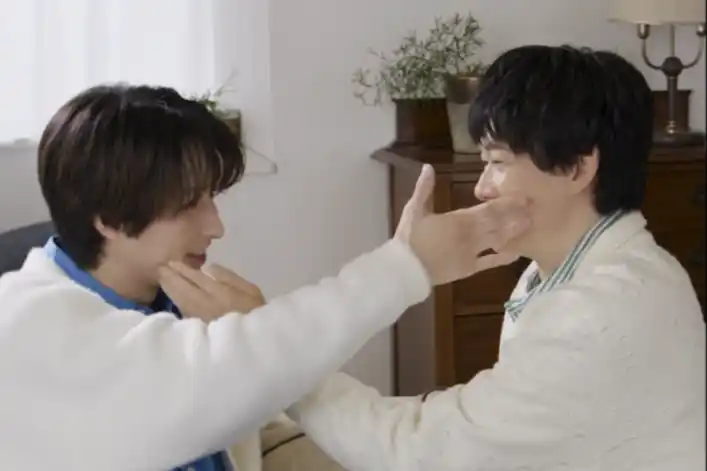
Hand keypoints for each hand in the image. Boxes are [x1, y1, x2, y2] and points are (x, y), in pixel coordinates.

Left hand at [158, 262, 265, 321]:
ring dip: (169, 288)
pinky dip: (175, 300)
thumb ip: (229, 278)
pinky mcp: (196, 328)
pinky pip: (182, 310)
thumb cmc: (256, 314)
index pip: (196, 277)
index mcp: (220, 293)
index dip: (182, 269)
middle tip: (160, 267)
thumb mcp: (251, 291)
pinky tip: (172, 295)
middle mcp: (205, 304)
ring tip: (162, 279)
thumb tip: (208, 268)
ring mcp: (198, 317)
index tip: (172, 261)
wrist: (253, 343)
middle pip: (182, 288)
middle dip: (170, 277)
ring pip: (179, 299)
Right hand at [394, 164, 530, 284]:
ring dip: (514, 231)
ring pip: (498, 240)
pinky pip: (490, 262)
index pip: (489, 209)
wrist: (405, 270)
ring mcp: (472, 253)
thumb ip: (424, 188)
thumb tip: (428, 166)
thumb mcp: (414, 210)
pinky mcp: (469, 269)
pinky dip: (503, 257)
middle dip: (516, 214)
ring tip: (529, 224)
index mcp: (459, 219)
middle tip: (533, 207)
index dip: (507, 203)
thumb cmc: (409, 239)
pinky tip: (516, 252)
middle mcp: (471, 235)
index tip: (522, 196)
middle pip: (498, 223)